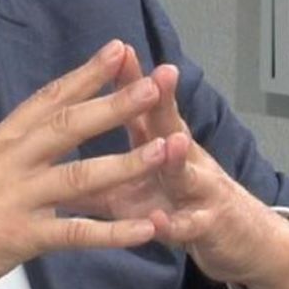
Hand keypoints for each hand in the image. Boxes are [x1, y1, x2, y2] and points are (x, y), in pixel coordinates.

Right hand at [0, 40, 168, 288]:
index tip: (118, 50)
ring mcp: (14, 197)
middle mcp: (8, 160)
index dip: (86, 74)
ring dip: (129, 161)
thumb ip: (6, 157)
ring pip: (81, 174)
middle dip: (117, 101)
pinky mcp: (16, 236)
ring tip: (168, 149)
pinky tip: (146, 230)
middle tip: (156, 81)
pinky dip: (114, 232)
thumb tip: (32, 144)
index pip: (48, 98)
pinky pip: (75, 232)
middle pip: (70, 124)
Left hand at [91, 47, 288, 288]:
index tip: (118, 49)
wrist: (240, 239)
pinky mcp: (207, 226)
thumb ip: (94, 176)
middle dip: (164, 100)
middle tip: (161, 73)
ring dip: (178, 157)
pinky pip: (188, 226)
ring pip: (187, 172)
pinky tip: (160, 221)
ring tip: (171, 142)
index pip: (143, 105)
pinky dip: (174, 224)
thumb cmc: (176, 203)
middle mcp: (182, 159)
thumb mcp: (131, 190)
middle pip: (171, 125)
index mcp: (157, 144)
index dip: (131, 79)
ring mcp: (198, 191)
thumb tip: (49, 164)